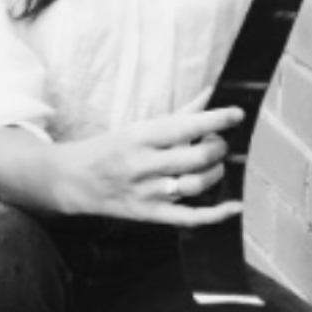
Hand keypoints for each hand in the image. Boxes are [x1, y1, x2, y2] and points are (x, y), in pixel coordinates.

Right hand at [57, 92, 244, 225]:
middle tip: (219, 143)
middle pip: (195, 158)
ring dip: (215, 173)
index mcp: (140, 137)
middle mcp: (143, 165)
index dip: (215, 120)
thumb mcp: (139, 126)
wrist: (74, 180)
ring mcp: (146, 193)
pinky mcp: (150, 215)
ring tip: (214, 165)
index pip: (184, 127)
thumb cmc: (111, 148)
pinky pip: (189, 218)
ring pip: (195, 185)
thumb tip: (211, 93)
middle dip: (217, 148)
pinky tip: (233, 206)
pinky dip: (215, 214)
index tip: (237, 113)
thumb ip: (179, 114)